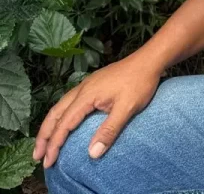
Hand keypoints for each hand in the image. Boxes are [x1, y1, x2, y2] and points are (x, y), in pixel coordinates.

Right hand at [33, 52, 163, 168]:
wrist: (149, 59)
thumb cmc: (139, 82)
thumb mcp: (127, 108)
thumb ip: (109, 130)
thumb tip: (92, 154)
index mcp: (87, 95)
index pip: (64, 124)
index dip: (54, 144)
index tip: (48, 162)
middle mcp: (82, 89)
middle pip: (55, 114)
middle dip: (44, 136)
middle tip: (36, 156)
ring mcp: (87, 84)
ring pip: (60, 106)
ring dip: (50, 125)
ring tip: (44, 143)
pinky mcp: (93, 84)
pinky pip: (68, 101)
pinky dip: (60, 115)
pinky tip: (63, 122)